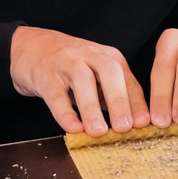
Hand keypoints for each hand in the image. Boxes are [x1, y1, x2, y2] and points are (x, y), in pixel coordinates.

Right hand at [10, 26, 148, 136]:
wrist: (32, 47)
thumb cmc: (71, 68)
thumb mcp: (97, 77)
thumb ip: (113, 97)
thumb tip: (132, 127)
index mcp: (110, 58)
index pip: (128, 79)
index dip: (138, 102)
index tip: (146, 124)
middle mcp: (91, 55)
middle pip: (110, 72)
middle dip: (120, 100)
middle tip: (125, 127)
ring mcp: (67, 62)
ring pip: (83, 80)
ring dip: (92, 107)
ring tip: (98, 131)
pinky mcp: (46, 74)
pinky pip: (56, 93)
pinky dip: (65, 112)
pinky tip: (73, 128)